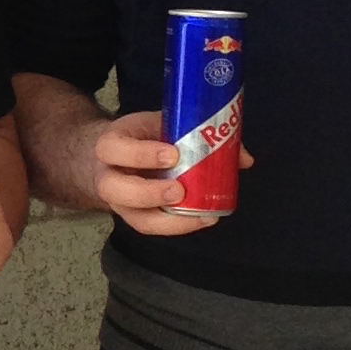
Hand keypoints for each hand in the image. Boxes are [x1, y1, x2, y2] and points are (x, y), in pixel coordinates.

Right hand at [88, 107, 250, 237]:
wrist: (115, 157)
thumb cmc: (142, 137)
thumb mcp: (161, 124)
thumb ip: (195, 132)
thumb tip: (243, 157)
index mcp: (111, 145)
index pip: (113, 149)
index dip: (141, 154)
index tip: (173, 154)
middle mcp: (107, 176)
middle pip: (113, 190)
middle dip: (148, 193)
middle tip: (179, 190)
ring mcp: (119, 202)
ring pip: (133, 218)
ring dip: (167, 220)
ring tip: (198, 215)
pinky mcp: (134, 217)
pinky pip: (151, 226)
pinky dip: (177, 225)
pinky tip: (200, 220)